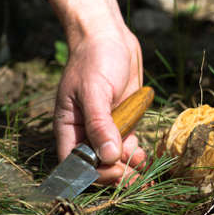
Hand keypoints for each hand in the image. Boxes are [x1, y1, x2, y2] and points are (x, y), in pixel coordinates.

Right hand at [49, 0, 145, 184]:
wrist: (111, 37)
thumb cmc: (96, 59)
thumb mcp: (95, 90)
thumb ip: (100, 124)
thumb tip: (108, 157)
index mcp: (70, 125)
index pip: (75, 162)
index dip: (92, 173)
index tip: (114, 170)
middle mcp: (86, 130)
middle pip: (97, 164)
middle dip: (114, 173)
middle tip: (134, 176)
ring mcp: (106, 126)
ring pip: (115, 157)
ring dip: (128, 166)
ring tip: (141, 163)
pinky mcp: (123, 120)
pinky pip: (127, 144)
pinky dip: (135, 153)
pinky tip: (144, 153)